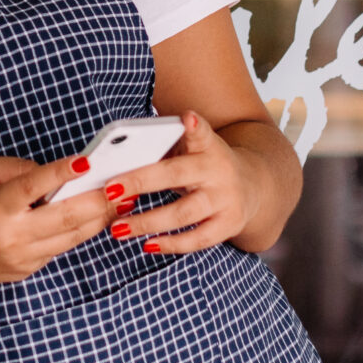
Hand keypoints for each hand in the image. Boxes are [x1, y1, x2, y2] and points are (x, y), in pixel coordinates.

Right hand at [0, 155, 117, 284]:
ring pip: (72, 236)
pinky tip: (100, 215)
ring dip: (101, 217)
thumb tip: (59, 172)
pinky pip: (62, 247)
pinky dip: (83, 230)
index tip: (87, 161)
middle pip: (64, 217)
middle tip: (124, 183)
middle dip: (99, 200)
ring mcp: (22, 258)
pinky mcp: (29, 269)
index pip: (32, 187)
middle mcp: (11, 237)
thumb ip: (18, 169)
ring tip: (125, 198)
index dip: (60, 173)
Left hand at [103, 112, 261, 254]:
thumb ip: (165, 146)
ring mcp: (226, 200)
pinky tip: (147, 244)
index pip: (201, 133)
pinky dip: (171, 244)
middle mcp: (219, 171)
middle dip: (141, 181)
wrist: (252, 186)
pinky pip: (197, 239)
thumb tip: (118, 155)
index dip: (194, 126)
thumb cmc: (205, 165)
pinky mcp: (229, 225)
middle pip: (177, 175)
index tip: (187, 118)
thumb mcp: (193, 148)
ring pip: (183, 213)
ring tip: (118, 228)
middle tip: (110, 189)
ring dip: (147, 221)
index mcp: (208, 146)